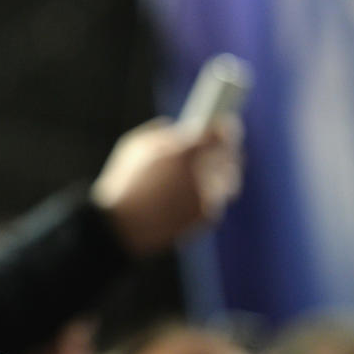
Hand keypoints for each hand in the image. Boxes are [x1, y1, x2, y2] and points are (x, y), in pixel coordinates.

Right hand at [90, 116, 242, 255]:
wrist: (122, 226)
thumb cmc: (124, 183)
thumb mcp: (135, 147)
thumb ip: (161, 134)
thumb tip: (176, 130)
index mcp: (187, 151)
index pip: (221, 132)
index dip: (223, 128)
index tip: (222, 126)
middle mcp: (205, 173)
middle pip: (231, 155)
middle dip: (225, 151)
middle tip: (219, 149)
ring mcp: (209, 196)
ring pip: (228, 180)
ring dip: (220, 175)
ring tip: (207, 174)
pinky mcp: (208, 216)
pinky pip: (216, 200)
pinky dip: (208, 197)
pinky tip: (193, 196)